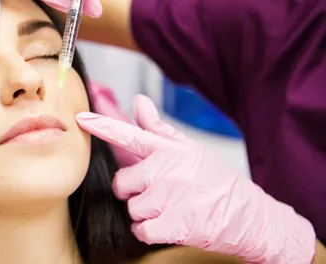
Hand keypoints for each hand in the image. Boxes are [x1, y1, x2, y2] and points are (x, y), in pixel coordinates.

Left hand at [76, 95, 315, 263]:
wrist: (250, 215)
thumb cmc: (215, 180)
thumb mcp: (189, 149)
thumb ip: (158, 128)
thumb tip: (139, 100)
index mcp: (169, 150)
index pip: (130, 135)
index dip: (103, 126)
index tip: (82, 118)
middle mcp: (166, 170)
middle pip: (123, 183)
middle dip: (133, 191)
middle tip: (157, 193)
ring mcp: (170, 197)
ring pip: (131, 208)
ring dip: (144, 213)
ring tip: (169, 208)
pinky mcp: (174, 224)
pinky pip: (140, 229)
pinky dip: (149, 231)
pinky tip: (167, 224)